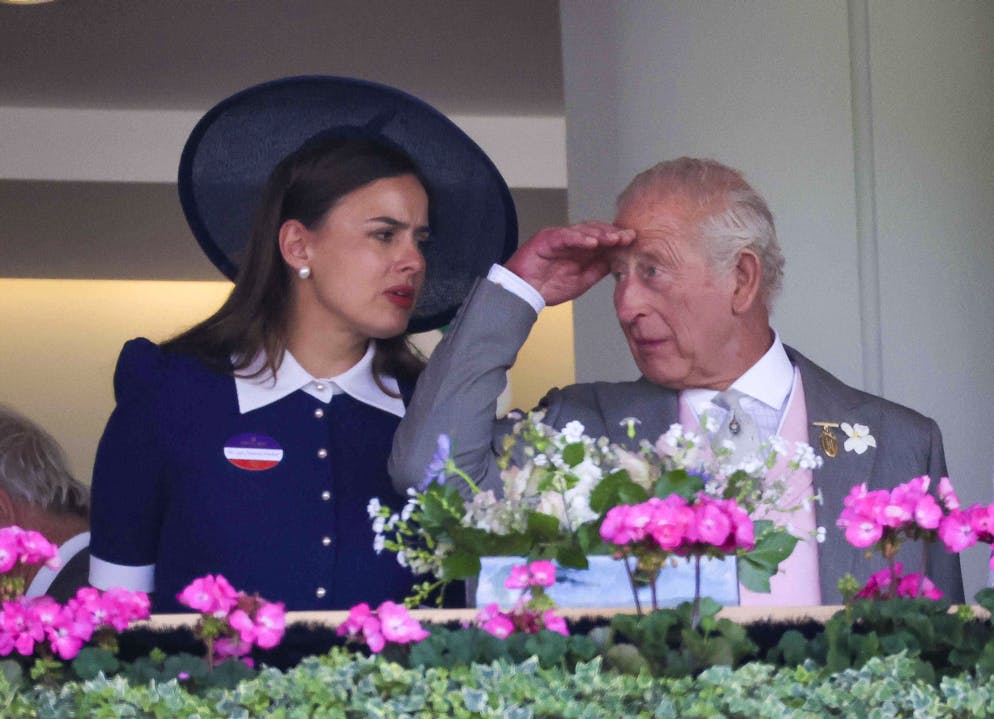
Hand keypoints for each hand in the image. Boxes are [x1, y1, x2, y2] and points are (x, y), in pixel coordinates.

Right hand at [504, 222, 634, 305]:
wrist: (523, 294)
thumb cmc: (547, 287)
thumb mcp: (581, 281)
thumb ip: (598, 269)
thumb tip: (617, 262)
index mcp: (578, 249)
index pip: (601, 239)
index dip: (616, 238)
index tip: (632, 240)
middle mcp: (570, 240)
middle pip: (594, 231)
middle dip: (612, 233)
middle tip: (628, 236)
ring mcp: (558, 238)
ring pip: (582, 230)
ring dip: (600, 234)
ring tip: (614, 238)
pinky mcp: (546, 239)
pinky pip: (565, 236)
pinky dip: (579, 238)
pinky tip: (593, 242)